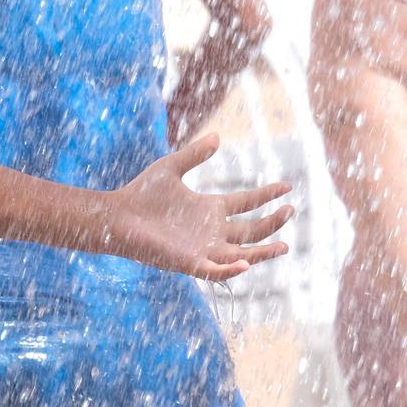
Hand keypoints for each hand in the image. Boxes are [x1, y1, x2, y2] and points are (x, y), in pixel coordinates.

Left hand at [107, 135, 293, 280]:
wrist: (116, 216)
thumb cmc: (141, 194)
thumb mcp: (171, 168)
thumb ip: (195, 154)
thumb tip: (217, 136)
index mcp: (210, 208)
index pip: (246, 203)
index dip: (266, 195)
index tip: (287, 186)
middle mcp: (212, 231)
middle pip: (251, 230)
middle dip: (272, 222)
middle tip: (290, 210)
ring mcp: (203, 248)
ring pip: (242, 254)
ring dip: (263, 252)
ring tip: (284, 245)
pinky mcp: (189, 262)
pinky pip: (215, 270)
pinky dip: (230, 269)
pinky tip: (246, 263)